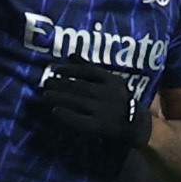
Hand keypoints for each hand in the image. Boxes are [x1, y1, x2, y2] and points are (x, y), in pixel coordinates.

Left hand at [34, 57, 151, 146]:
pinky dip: (67, 115)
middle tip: (46, 82)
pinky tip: (55, 111)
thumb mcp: (109, 80)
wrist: (135, 124)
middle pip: (80, 87)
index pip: (88, 71)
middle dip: (61, 83)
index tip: (55, 68)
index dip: (70, 69)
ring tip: (46, 94)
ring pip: (78, 102)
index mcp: (112, 80)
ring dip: (60, 97)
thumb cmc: (117, 99)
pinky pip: (80, 120)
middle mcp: (108, 94)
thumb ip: (89, 68)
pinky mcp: (99, 126)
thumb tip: (69, 55)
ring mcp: (103, 111)